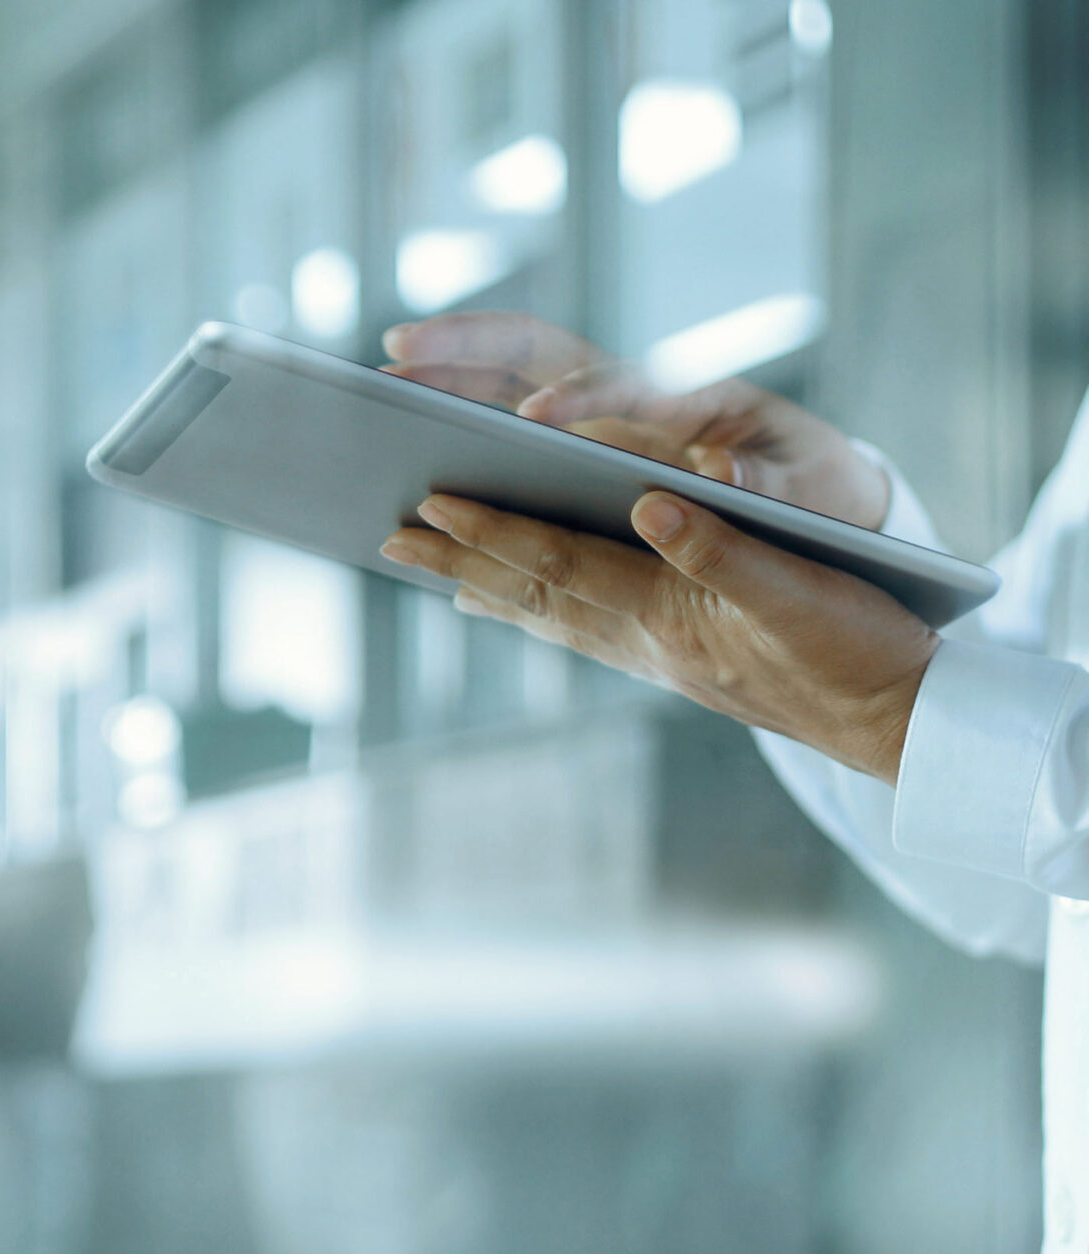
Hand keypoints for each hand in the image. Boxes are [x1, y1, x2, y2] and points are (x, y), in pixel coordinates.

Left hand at [381, 491, 940, 783]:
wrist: (895, 722)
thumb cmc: (857, 651)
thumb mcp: (799, 593)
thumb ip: (723, 549)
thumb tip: (651, 502)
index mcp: (666, 612)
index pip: (558, 562)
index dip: (491, 531)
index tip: (429, 502)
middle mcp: (644, 637)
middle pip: (531, 591)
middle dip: (457, 561)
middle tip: (386, 535)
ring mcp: (653, 653)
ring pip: (548, 612)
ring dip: (482, 585)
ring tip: (425, 563)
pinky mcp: (673, 661)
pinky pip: (581, 629)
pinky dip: (535, 608)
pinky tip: (508, 601)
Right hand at [382, 313, 892, 530]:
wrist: (816, 488)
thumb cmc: (812, 489)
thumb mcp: (806, 488)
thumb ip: (766, 482)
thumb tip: (722, 472)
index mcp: (690, 401)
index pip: (624, 385)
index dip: (580, 399)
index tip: (531, 420)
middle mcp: (633, 394)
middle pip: (538, 349)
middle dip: (470, 343)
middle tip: (398, 351)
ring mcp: (600, 414)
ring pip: (508, 375)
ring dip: (447, 369)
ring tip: (384, 380)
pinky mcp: (580, 440)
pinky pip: (505, 416)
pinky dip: (457, 415)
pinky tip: (409, 448)